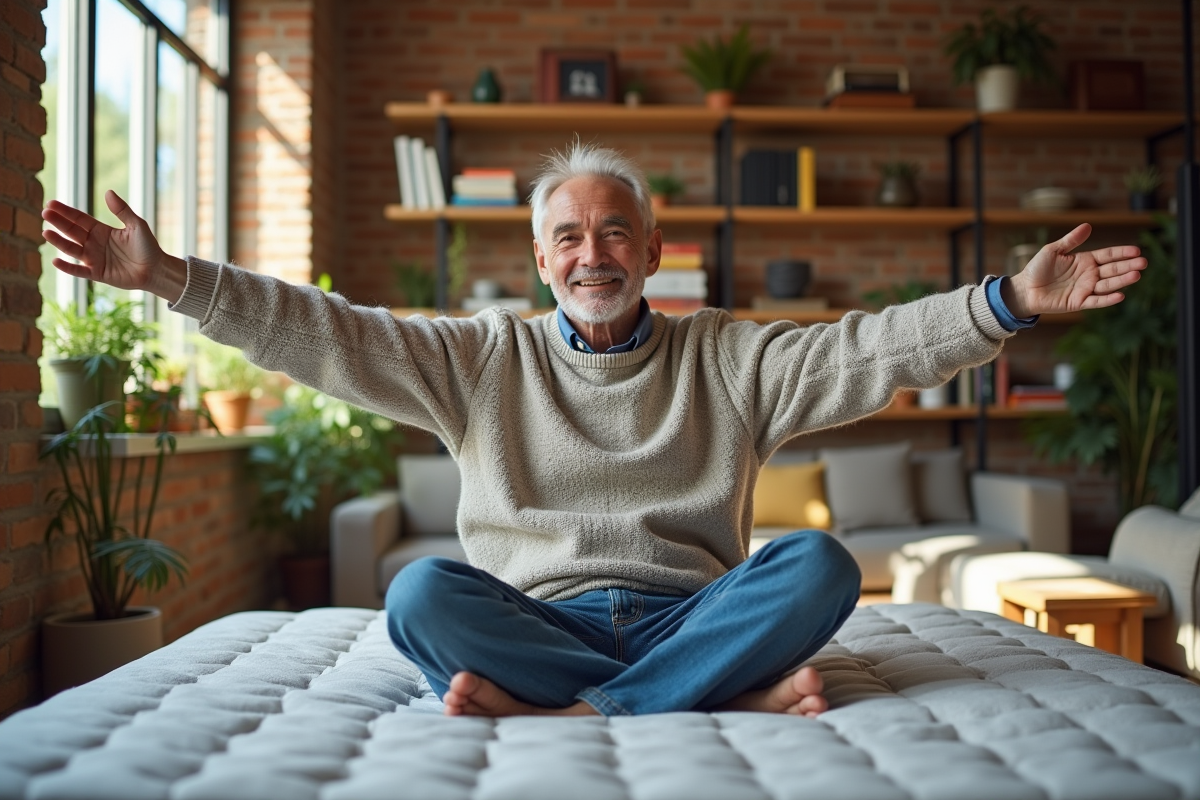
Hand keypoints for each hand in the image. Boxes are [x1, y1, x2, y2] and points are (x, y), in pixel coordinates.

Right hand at [42, 190, 186, 302]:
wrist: (156, 269)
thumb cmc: (148, 247)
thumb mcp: (136, 225)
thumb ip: (122, 210)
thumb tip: (108, 192)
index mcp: (101, 230)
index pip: (79, 219)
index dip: (65, 212)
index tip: (51, 203)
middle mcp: (94, 243)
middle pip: (72, 231)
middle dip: (58, 222)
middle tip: (45, 213)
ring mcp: (94, 259)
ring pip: (72, 249)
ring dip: (59, 241)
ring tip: (46, 233)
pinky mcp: (97, 273)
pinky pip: (79, 271)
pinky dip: (67, 267)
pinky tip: (56, 260)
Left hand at [1005, 223, 1146, 316]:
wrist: (1024, 289)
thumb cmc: (1037, 269)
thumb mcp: (1053, 250)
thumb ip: (1071, 240)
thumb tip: (1087, 225)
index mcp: (1085, 260)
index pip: (1108, 255)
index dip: (1122, 253)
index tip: (1136, 250)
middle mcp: (1089, 275)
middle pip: (1113, 269)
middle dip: (1128, 266)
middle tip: (1143, 262)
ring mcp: (1085, 289)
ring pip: (1108, 284)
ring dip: (1122, 281)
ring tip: (1136, 275)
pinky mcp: (1079, 302)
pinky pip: (1096, 301)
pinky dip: (1108, 299)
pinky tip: (1120, 295)